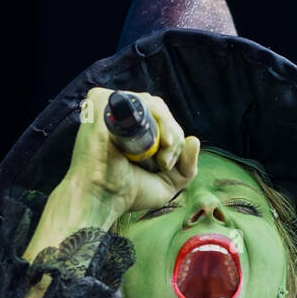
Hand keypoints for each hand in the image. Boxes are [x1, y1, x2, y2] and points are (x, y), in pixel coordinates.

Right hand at [63, 86, 200, 218]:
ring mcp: (111, 107)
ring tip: (160, 159)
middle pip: (161, 110)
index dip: (174, 138)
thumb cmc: (130, 193)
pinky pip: (136, 99)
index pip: (163, 119)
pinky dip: (154, 117)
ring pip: (153, 104)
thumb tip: (195, 140)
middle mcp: (122, 115)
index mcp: (133, 129)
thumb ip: (186, 165)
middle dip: (174, 136)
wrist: (105, 198)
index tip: (167, 165)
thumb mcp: (167, 183)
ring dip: (168, 131)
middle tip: (165, 164)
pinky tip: (156, 139)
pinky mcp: (101, 102)